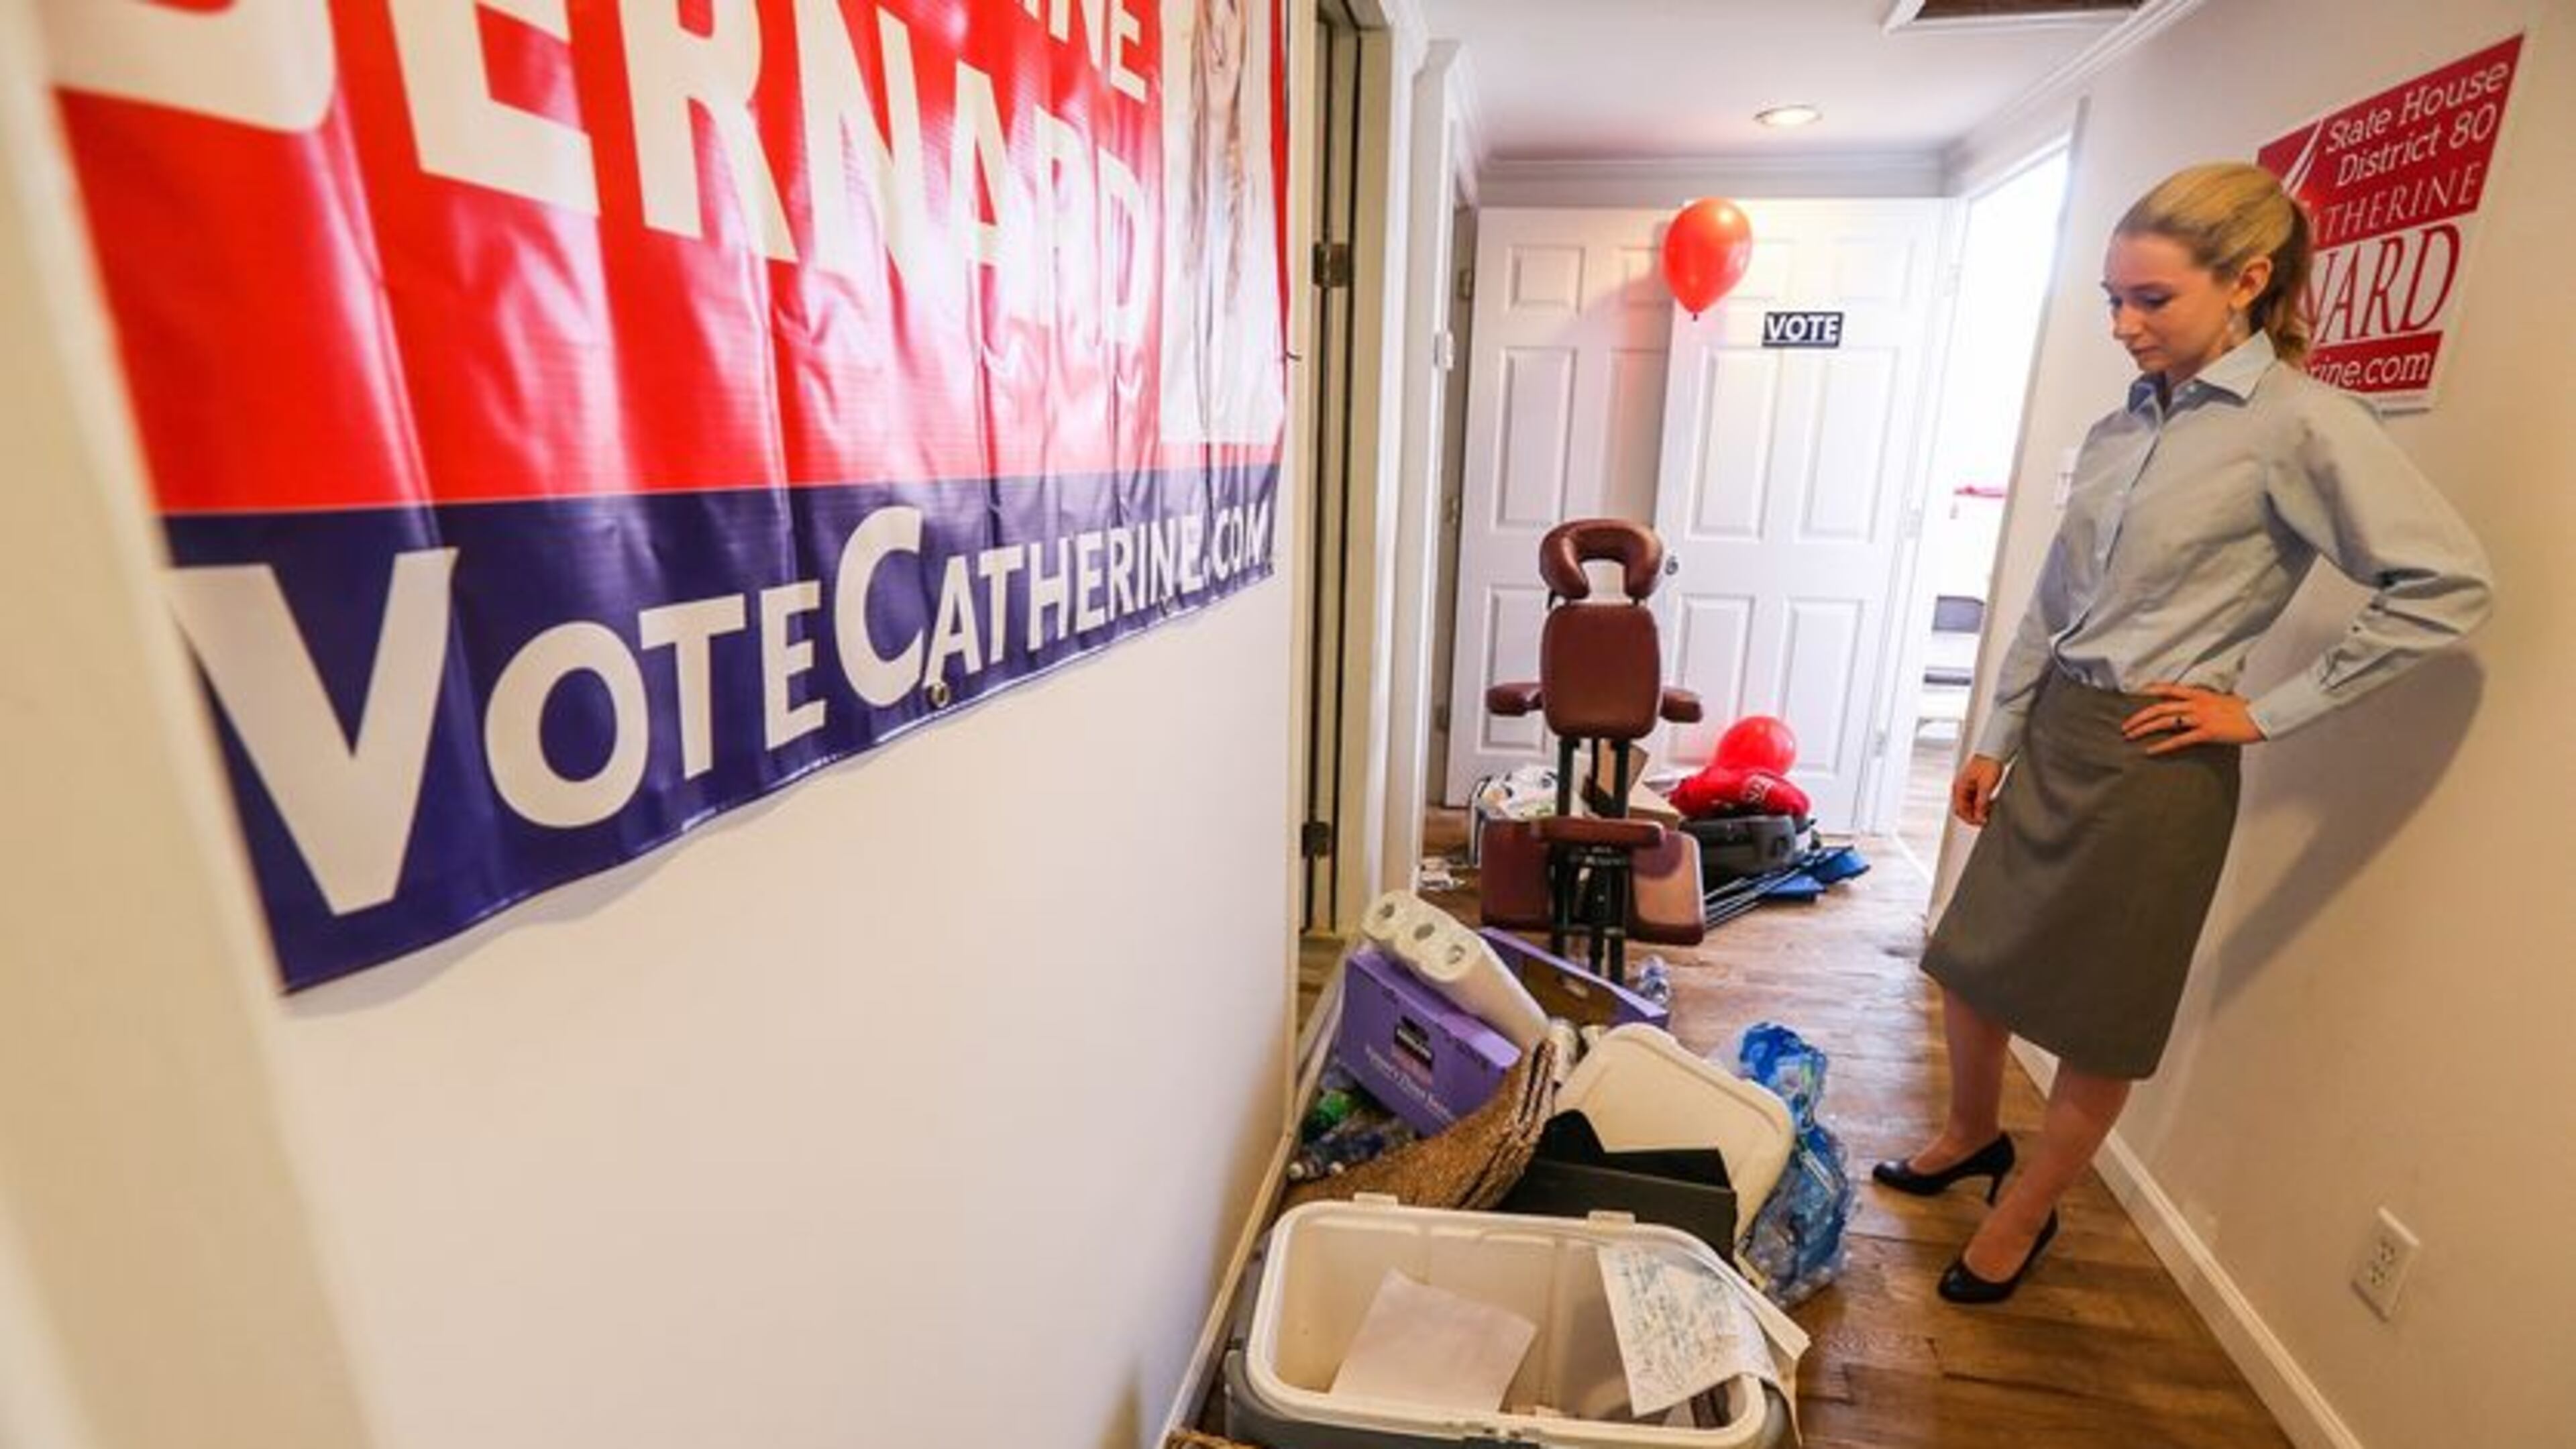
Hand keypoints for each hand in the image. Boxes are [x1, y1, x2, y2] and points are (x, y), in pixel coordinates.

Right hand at [1951, 755, 2004, 826]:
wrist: (1994, 752)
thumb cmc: (1988, 763)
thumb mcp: (1986, 786)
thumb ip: (1981, 803)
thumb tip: (1979, 818)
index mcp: (1959, 788)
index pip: (1960, 810)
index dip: (1971, 819)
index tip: (1982, 822)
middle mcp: (1960, 788)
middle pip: (1963, 809)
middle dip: (1974, 815)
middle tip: (1986, 818)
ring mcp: (1966, 787)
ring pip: (1969, 805)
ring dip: (1978, 810)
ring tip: (1989, 811)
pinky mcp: (1973, 786)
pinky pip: (1974, 800)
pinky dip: (1981, 805)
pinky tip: (1989, 804)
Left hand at [2119, 683, 2266, 755]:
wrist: (2261, 716)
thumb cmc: (2245, 710)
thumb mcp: (2223, 699)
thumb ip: (2208, 700)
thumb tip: (2202, 703)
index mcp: (2200, 694)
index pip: (2169, 689)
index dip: (2150, 691)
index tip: (2136, 696)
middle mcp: (2196, 703)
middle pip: (2160, 707)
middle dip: (2139, 717)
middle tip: (2125, 726)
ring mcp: (2201, 717)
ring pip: (2165, 722)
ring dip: (2144, 729)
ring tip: (2130, 736)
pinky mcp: (2206, 732)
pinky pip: (2179, 740)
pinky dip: (2162, 746)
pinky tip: (2150, 750)